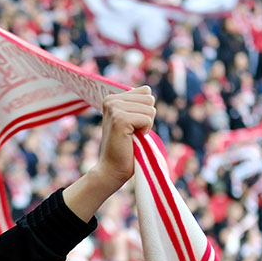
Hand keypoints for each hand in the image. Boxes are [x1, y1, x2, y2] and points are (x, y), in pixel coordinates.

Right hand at [63, 86, 154, 221]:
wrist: (112, 169)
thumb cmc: (125, 148)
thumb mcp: (131, 121)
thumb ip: (137, 104)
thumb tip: (148, 91)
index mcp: (112, 98)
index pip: (146, 92)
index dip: (145, 111)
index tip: (132, 125)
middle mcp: (111, 99)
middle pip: (149, 99)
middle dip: (147, 118)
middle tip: (133, 132)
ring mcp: (114, 108)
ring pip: (150, 109)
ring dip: (146, 126)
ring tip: (131, 136)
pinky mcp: (119, 119)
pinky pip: (148, 119)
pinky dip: (145, 132)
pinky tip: (131, 139)